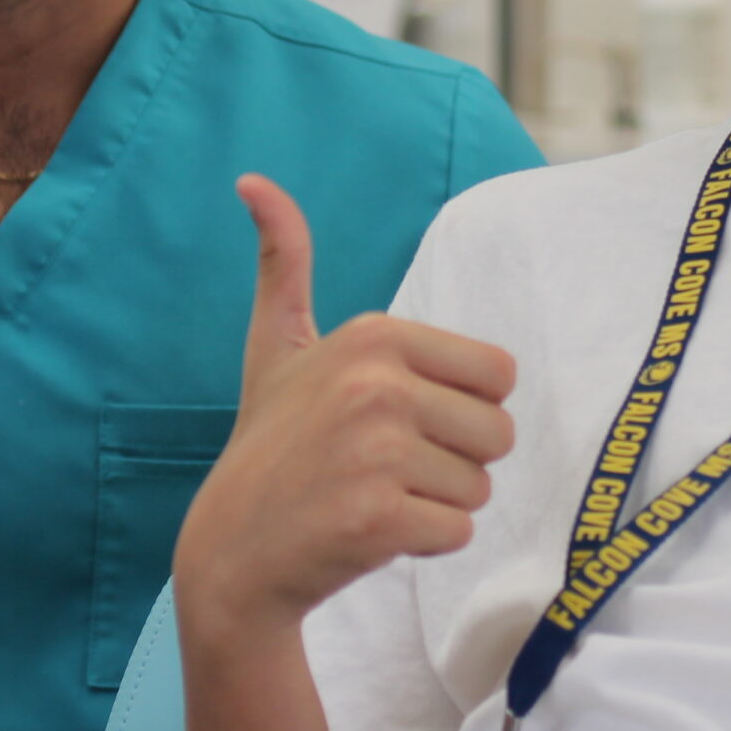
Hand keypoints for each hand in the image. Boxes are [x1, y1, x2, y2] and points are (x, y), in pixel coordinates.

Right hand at [175, 175, 516, 639]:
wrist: (233, 549)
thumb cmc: (270, 442)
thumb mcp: (276, 344)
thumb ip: (284, 261)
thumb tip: (254, 180)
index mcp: (373, 336)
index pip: (497, 374)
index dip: (459, 407)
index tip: (397, 419)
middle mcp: (377, 385)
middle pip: (498, 433)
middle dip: (455, 460)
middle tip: (385, 467)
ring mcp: (377, 453)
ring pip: (479, 487)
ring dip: (437, 503)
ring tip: (372, 496)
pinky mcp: (379, 518)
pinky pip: (457, 531)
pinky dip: (423, 541)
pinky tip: (369, 532)